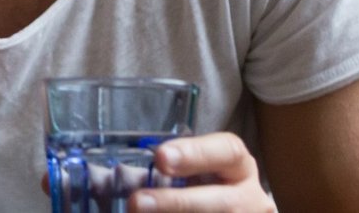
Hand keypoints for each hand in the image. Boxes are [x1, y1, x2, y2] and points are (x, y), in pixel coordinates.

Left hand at [130, 132, 275, 211]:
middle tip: (137, 202)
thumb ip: (166, 174)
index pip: (228, 152)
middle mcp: (249, 199)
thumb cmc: (205, 192)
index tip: (161, 157)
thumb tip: (109, 176)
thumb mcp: (197, 177)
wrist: (232, 211)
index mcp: (239, 169)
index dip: (195, 153)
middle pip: (222, 202)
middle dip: (178, 202)